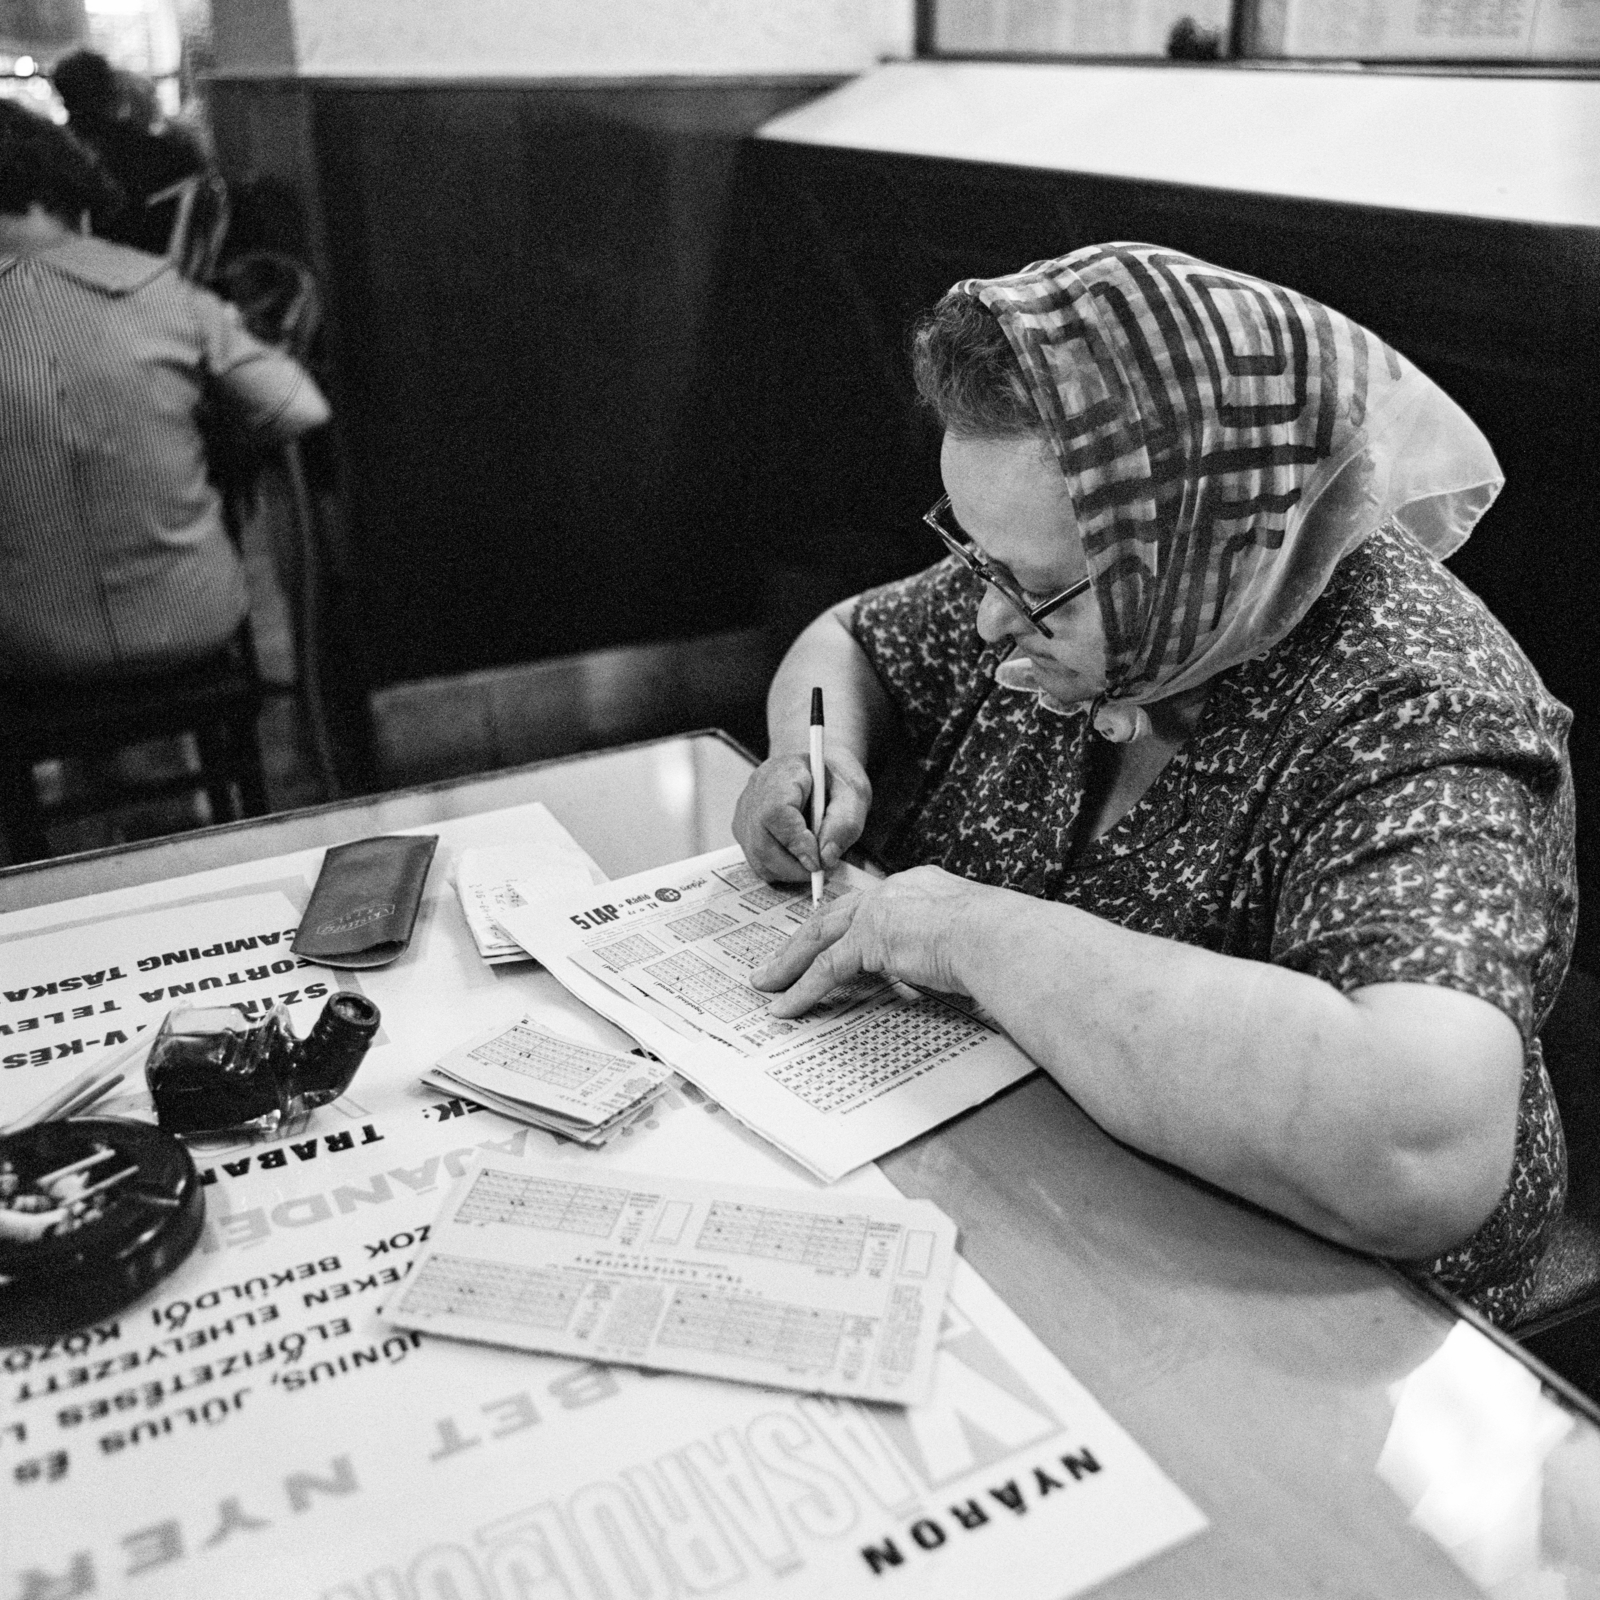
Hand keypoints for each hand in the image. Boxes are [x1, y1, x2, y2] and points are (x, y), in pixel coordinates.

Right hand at [733, 748, 871, 883]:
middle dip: (793, 867)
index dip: (795, 842)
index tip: (817, 862)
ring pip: (757, 857)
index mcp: (783, 773)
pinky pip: (757, 861)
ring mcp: (746, 812)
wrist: (818, 771)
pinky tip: (799, 859)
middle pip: (761, 841)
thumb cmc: (835, 781)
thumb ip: (844, 824)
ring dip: (787, 872)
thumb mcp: (853, 795)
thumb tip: (826, 858)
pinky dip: (780, 869)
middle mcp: (756, 792)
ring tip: (813, 864)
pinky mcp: (744, 830)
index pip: (776, 812)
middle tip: (820, 871)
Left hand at [751, 866, 985, 1015]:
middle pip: (832, 916)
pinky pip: (826, 969)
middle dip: (801, 941)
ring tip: (768, 985)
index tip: (826, 937)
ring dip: (789, 965)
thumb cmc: (998, 941)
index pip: (867, 905)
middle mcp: (892, 892)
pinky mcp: (869, 940)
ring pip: (819, 939)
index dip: (842, 923)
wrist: (998, 936)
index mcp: (917, 886)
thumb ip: (943, 946)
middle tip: (778, 961)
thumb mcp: (966, 936)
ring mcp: (877, 913)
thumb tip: (942, 968)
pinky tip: (786, 1007)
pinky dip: (802, 990)